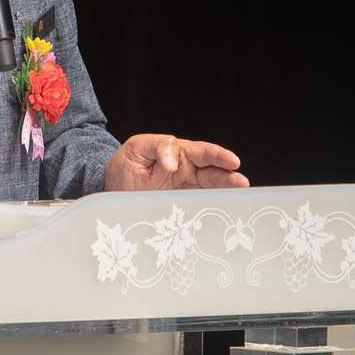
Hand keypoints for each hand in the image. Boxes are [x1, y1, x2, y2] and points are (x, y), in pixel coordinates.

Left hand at [104, 134, 248, 191]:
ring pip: (211, 186)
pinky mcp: (183, 203)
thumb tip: (173, 161)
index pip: (202, 151)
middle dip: (228, 174)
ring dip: (226, 188)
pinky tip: (224, 207)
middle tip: (240, 180)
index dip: (217, 155)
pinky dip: (213, 205)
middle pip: (213, 170)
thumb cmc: (126, 165)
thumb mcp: (136, 149)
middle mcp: (187, 169)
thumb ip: (157, 147)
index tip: (229, 161)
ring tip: (240, 190)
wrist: (114, 188)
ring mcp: (186, 187)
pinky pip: (200, 203)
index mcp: (178, 152)